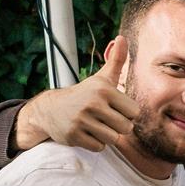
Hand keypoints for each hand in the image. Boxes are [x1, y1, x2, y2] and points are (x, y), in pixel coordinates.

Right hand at [17, 37, 139, 154]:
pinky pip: (99, 147)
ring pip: (113, 139)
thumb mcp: (101, 78)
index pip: (134, 112)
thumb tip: (122, 38)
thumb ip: (116, 60)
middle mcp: (93, 104)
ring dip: (107, 135)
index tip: (113, 107)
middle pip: (126, 127)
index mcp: (104, 90)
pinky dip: (95, 143)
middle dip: (118, 125)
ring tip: (95, 125)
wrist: (50, 109)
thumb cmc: (84, 94)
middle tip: (104, 118)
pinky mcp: (74, 136)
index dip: (126, 112)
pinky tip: (86, 132)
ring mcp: (82, 121)